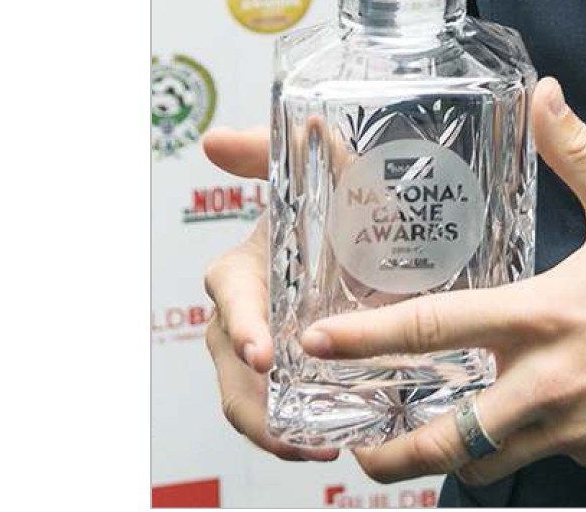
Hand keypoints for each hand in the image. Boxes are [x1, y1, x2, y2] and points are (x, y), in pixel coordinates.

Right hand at [200, 126, 338, 462]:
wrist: (372, 238)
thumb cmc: (341, 199)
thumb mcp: (323, 168)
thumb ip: (271, 148)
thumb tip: (212, 139)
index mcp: (241, 269)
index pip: (230, 299)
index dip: (243, 326)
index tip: (263, 352)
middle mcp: (240, 317)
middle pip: (233, 372)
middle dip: (256, 407)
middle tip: (294, 432)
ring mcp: (259, 355)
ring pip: (249, 405)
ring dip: (277, 433)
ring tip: (321, 446)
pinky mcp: (283, 381)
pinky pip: (275, 418)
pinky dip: (295, 436)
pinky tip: (332, 443)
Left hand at [302, 78, 585, 487]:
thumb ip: (575, 152)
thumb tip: (543, 93)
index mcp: (540, 316)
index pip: (435, 330)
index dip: (368, 341)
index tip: (317, 344)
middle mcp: (543, 384)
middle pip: (445, 437)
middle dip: (391, 453)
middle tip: (356, 449)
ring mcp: (568, 430)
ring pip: (485, 461)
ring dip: (449, 457)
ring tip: (419, 446)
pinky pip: (537, 459)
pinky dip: (513, 449)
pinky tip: (507, 428)